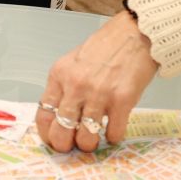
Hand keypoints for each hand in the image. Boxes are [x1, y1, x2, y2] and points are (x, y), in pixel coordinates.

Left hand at [36, 11, 158, 151]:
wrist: (136, 33)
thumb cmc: (108, 47)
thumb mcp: (75, 62)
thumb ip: (66, 86)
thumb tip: (61, 116)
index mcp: (60, 75)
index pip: (44, 114)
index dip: (47, 134)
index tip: (52, 139)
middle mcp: (76, 86)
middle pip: (61, 131)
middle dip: (66, 145)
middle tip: (73, 146)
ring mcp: (99, 94)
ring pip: (86, 138)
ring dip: (90, 144)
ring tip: (95, 138)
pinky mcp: (122, 100)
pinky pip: (113, 133)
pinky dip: (113, 136)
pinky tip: (114, 129)